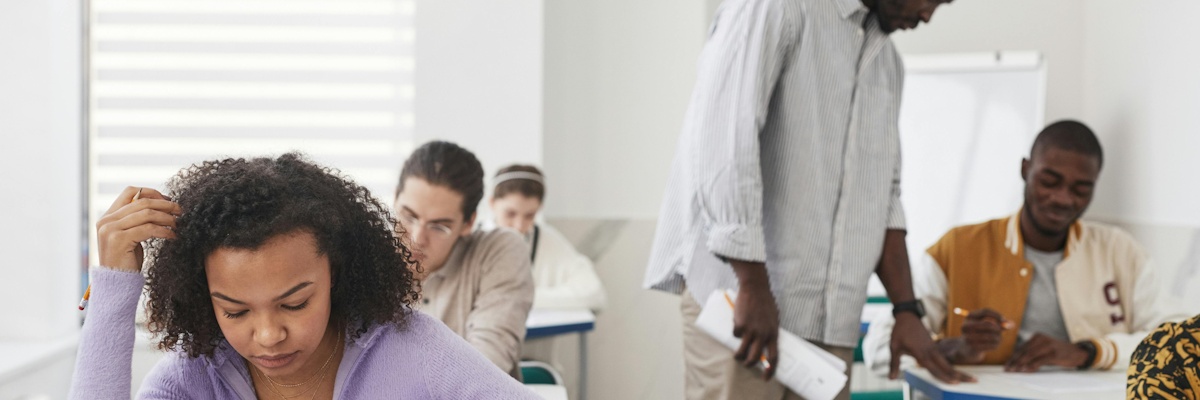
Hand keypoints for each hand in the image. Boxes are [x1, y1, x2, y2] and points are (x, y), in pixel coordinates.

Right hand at [97, 187, 180, 271]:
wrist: (117, 283)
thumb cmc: (128, 260)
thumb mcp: (130, 236)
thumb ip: (136, 220)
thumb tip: (160, 203)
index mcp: (108, 217)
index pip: (130, 192)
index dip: (152, 193)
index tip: (168, 201)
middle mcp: (106, 221)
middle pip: (142, 202)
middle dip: (165, 205)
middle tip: (180, 211)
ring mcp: (110, 230)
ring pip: (147, 214)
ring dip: (167, 217)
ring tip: (178, 224)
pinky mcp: (119, 240)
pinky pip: (148, 229)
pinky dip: (164, 231)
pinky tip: (173, 236)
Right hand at [729, 261, 778, 379]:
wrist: (755, 289)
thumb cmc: (765, 303)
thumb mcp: (773, 319)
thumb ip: (769, 332)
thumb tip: (764, 345)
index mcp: (773, 333)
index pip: (774, 356)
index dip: (770, 369)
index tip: (766, 377)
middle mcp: (762, 334)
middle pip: (754, 357)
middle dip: (749, 364)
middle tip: (746, 363)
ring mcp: (750, 330)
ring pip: (741, 351)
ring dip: (738, 356)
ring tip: (736, 356)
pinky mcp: (740, 325)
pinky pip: (735, 334)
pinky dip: (735, 331)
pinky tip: (738, 323)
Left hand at [890, 313, 974, 382]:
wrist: (907, 316)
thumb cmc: (899, 332)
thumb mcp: (894, 347)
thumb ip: (894, 364)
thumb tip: (891, 379)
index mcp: (921, 354)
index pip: (935, 369)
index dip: (946, 378)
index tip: (956, 384)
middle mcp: (931, 352)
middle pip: (948, 367)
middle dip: (960, 375)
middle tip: (975, 381)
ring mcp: (934, 349)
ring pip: (948, 363)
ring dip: (959, 371)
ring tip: (971, 378)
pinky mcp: (934, 346)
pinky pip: (945, 358)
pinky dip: (952, 366)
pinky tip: (958, 373)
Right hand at [948, 308, 1005, 362]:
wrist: (967, 349)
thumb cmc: (979, 333)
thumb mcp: (987, 325)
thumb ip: (999, 323)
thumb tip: (1012, 324)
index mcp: (968, 317)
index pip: (985, 311)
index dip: (997, 315)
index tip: (1005, 320)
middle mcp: (966, 326)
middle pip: (988, 324)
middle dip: (998, 328)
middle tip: (1001, 331)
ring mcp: (968, 337)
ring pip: (992, 336)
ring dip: (998, 337)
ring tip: (998, 339)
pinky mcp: (973, 348)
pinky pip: (992, 345)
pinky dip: (995, 345)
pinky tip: (993, 345)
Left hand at [1005, 333, 1086, 371]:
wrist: (1077, 352)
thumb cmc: (1057, 352)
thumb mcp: (1043, 351)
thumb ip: (1032, 354)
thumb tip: (1017, 364)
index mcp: (1037, 337)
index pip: (1022, 348)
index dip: (1013, 357)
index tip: (1007, 366)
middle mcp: (1041, 338)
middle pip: (1024, 351)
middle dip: (1015, 361)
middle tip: (1008, 370)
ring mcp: (1048, 345)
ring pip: (1030, 354)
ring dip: (1021, 364)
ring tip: (1015, 371)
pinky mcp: (1054, 352)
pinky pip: (1040, 359)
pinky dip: (1032, 365)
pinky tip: (1026, 370)